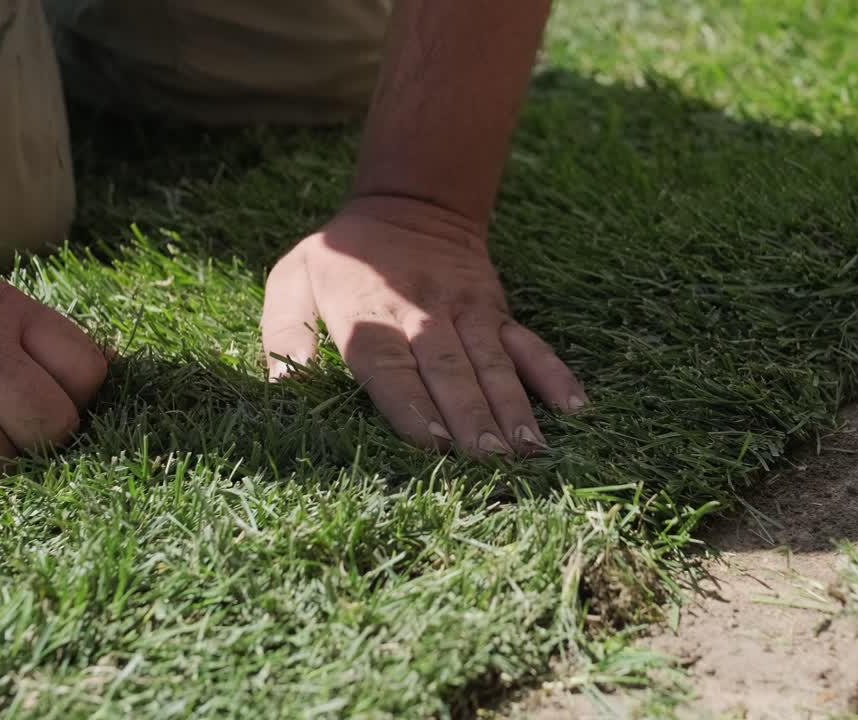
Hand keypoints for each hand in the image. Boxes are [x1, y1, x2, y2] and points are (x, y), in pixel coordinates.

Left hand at [261, 196, 586, 456]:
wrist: (409, 203)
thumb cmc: (343, 256)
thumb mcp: (293, 278)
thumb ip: (283, 331)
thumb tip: (283, 382)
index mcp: (369, 313)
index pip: (391, 366)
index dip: (413, 405)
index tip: (434, 443)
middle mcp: (423, 314)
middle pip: (450, 371)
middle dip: (471, 418)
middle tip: (491, 461)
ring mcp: (467, 312)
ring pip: (493, 363)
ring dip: (513, 406)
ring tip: (529, 448)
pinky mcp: (496, 311)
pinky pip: (529, 344)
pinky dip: (553, 374)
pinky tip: (575, 407)